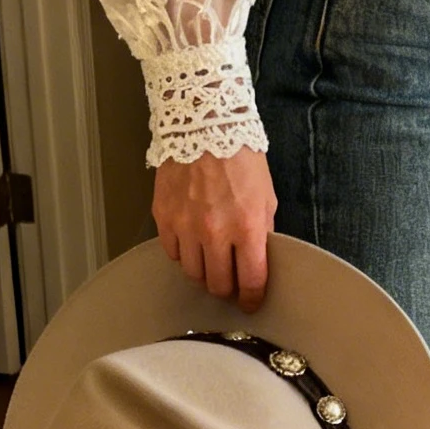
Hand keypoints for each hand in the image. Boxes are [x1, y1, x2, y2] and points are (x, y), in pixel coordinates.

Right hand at [152, 147, 276, 311]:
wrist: (203, 125)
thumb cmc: (239, 156)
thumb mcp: (266, 196)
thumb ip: (263, 231)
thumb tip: (259, 259)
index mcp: (247, 227)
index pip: (251, 280)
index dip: (253, 298)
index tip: (251, 303)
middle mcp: (215, 232)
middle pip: (218, 285)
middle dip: (228, 289)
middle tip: (231, 284)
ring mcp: (186, 226)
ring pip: (193, 274)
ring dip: (204, 273)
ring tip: (211, 262)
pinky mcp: (164, 218)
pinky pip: (172, 253)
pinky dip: (183, 253)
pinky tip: (192, 242)